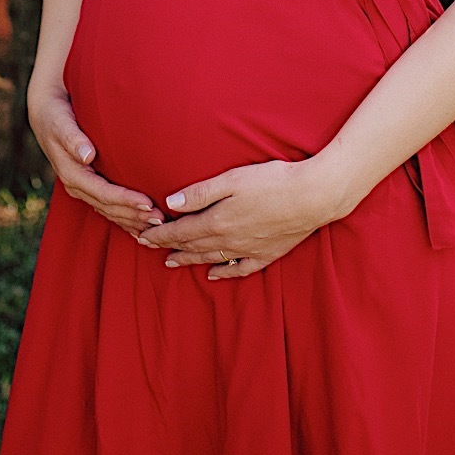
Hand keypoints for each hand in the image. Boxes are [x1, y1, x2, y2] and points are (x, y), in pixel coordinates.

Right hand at [27, 83, 164, 237]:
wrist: (45, 115)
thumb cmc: (55, 116)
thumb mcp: (60, 123)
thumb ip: (73, 138)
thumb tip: (87, 155)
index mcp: (71, 174)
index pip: (103, 193)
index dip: (125, 200)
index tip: (147, 202)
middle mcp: (76, 185)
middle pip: (108, 207)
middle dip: (134, 215)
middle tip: (160, 218)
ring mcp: (82, 188)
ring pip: (109, 211)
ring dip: (132, 220)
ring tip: (157, 224)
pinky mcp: (88, 186)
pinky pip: (107, 207)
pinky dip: (124, 218)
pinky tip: (140, 224)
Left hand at [137, 157, 339, 279]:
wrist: (312, 197)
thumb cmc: (272, 181)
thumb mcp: (232, 179)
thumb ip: (201, 193)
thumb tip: (171, 203)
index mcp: (217, 220)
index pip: (181, 230)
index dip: (160, 234)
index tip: (142, 236)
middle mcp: (229, 240)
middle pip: (192, 245)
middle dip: (168, 246)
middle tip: (149, 249)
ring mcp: (247, 250)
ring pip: (211, 258)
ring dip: (189, 260)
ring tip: (172, 262)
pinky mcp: (266, 254)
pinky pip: (238, 269)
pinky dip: (223, 273)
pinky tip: (214, 275)